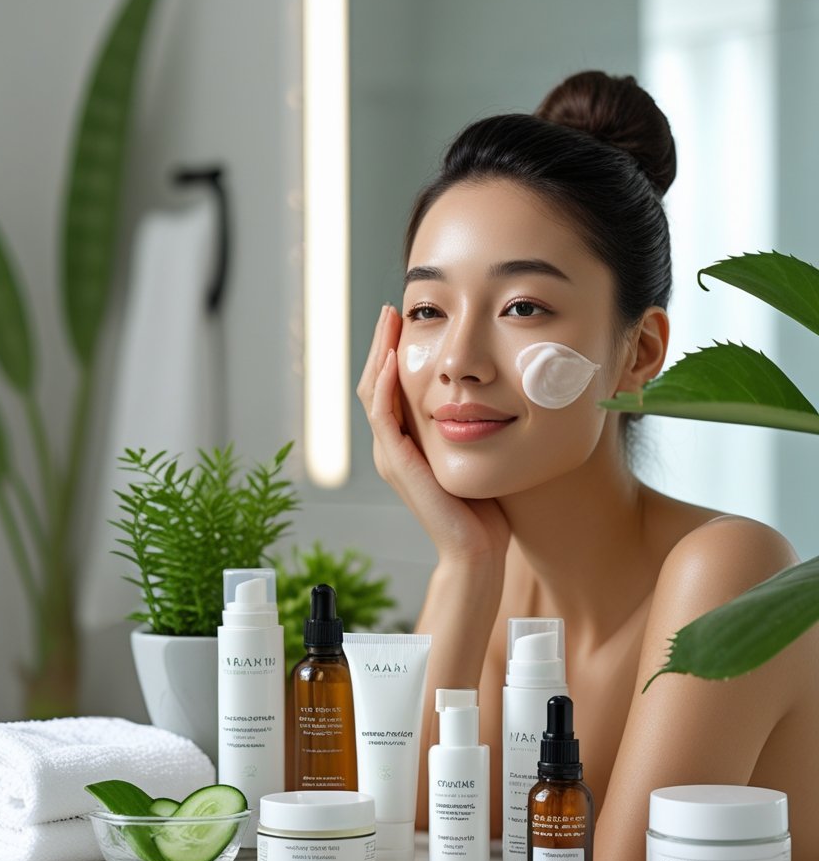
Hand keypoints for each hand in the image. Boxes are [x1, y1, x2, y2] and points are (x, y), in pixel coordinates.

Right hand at [357, 305, 510, 568]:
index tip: (406, 319)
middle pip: (374, 384)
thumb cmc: (484, 508)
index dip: (394, 352)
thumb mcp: (475, 452)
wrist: (477, 550)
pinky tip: (395, 361)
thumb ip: (470, 425)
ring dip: (380, 355)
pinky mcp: (398, 465)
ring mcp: (391, 456)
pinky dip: (385, 386)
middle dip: (383, 344)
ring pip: (372, 394)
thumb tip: (489, 392)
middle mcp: (391, 447)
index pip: (389, 387)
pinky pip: (383, 417)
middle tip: (391, 309)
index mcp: (406, 443)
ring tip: (389, 323)